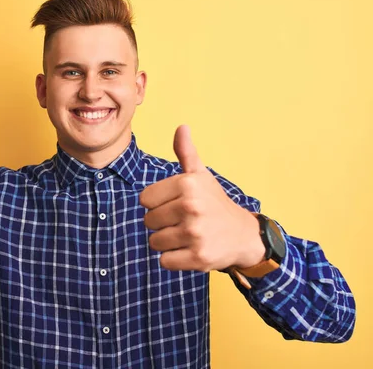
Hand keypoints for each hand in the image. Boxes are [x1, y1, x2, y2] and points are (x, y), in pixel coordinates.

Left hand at [139, 125, 263, 271]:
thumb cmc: (215, 203)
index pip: (145, 200)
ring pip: (154, 242)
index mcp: (187, 184)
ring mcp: (195, 233)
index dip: (157, 204)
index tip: (175, 205)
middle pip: (148, 221)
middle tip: (183, 222)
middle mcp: (191, 206)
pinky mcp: (198, 257)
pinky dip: (173, 259)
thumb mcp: (201, 176)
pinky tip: (189, 250)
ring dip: (167, 242)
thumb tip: (181, 127)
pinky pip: (165, 261)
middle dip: (162, 224)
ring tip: (186, 236)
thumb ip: (186, 153)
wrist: (244, 235)